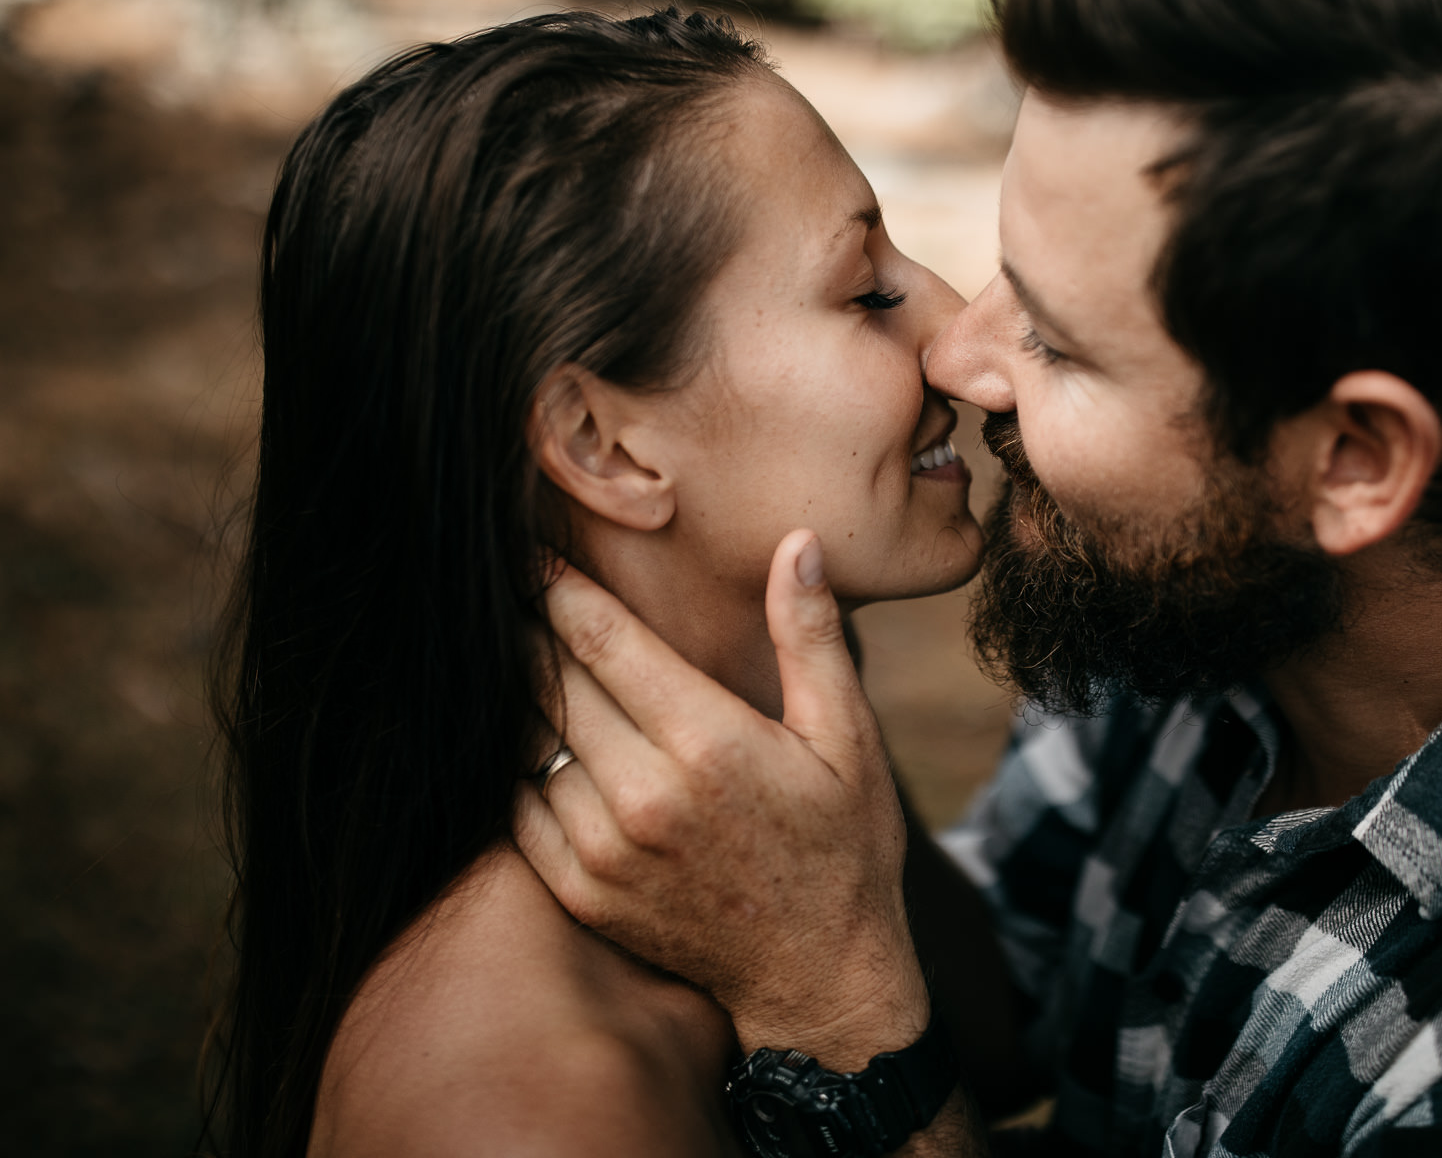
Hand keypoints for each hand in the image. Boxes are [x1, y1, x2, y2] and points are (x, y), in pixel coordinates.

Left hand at [514, 529, 929, 1069]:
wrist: (819, 973)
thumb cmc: (842, 844)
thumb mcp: (847, 736)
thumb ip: (809, 637)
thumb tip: (798, 544)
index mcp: (708, 742)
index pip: (601, 640)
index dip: (557, 587)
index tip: (534, 553)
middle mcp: (643, 796)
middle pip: (551, 682)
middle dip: (531, 630)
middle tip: (517, 592)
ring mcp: (604, 850)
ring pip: (528, 743)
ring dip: (521, 697)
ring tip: (522, 658)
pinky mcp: (582, 893)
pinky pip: (519, 808)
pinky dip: (519, 766)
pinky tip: (536, 739)